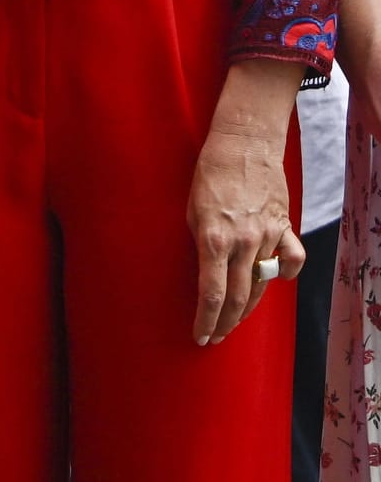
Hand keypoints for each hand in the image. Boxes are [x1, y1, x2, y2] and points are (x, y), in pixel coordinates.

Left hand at [188, 114, 304, 344]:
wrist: (243, 145)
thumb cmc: (208, 174)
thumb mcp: (191, 210)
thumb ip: (202, 243)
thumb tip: (208, 271)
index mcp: (213, 238)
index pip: (211, 293)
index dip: (205, 320)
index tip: (199, 336)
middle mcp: (242, 242)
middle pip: (236, 297)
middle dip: (224, 322)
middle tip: (215, 336)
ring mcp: (267, 236)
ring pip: (261, 285)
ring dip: (247, 308)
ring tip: (234, 321)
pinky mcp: (284, 227)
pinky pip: (290, 261)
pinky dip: (284, 276)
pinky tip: (274, 282)